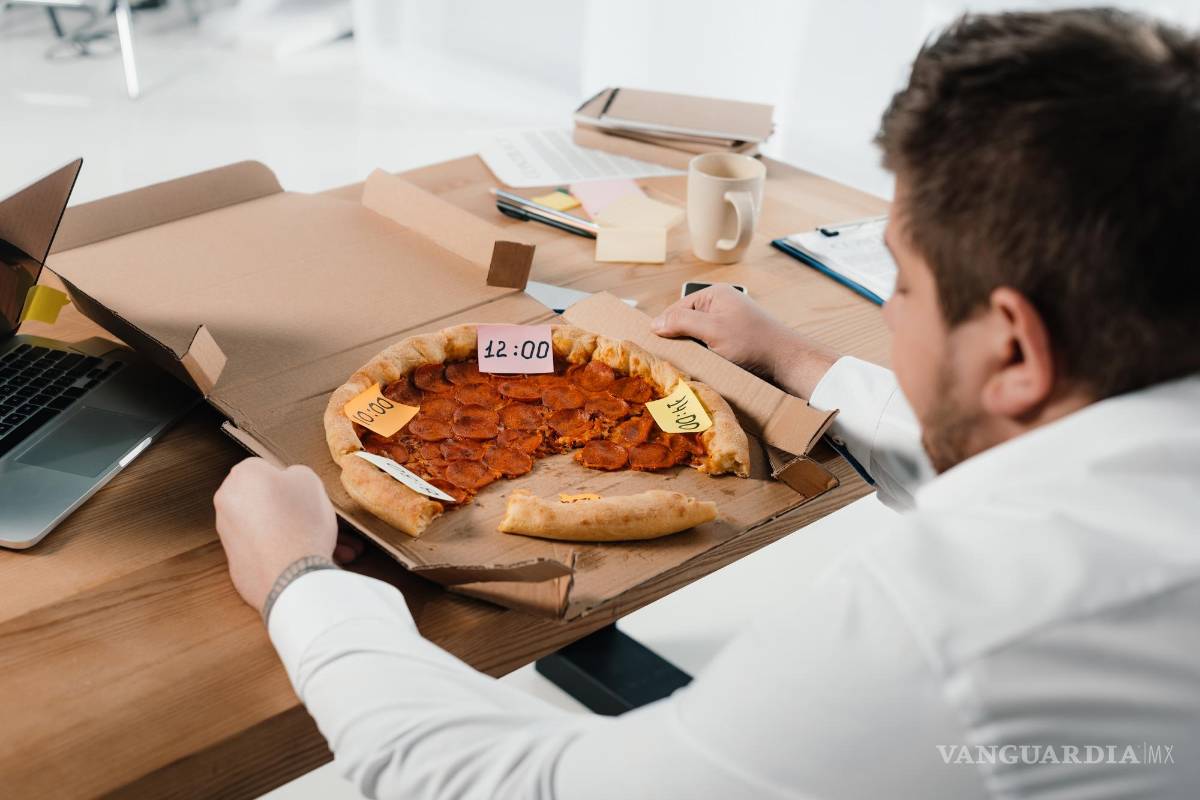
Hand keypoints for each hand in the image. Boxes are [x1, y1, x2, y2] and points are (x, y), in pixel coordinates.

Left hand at [213, 458, 337, 612]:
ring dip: (291, 532)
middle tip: (316, 517)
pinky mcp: (236, 563)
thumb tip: (289, 482)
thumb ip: (295, 474)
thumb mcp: (310, 480)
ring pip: (267, 527)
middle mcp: (228, 502)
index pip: (266, 468)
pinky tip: (306, 558)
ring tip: (321, 543)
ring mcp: (228, 535)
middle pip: (264, 500)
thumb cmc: (301, 523)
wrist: (292, 576)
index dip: (289, 481)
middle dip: (290, 508)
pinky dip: (281, 553)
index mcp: (242, 475)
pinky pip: (264, 550)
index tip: (304, 493)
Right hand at [651, 284, 838, 397]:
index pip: (677, 309)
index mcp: (715, 295)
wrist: (787, 362)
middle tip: (675, 359)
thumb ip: (682, 323)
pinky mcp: (734, 340)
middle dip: (681, 340)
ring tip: (693, 363)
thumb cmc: (753, 342)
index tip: (655, 347)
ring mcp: (728, 323)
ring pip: (697, 337)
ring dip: (694, 351)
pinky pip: (710, 346)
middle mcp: (720, 305)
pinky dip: (706, 356)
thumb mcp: (712, 330)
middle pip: (686, 323)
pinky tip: (707, 366)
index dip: (666, 328)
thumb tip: (654, 324)